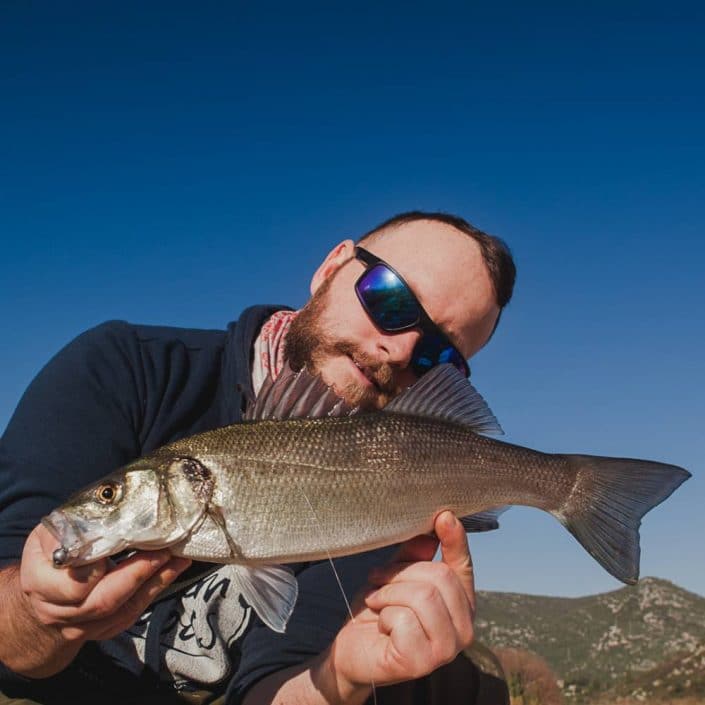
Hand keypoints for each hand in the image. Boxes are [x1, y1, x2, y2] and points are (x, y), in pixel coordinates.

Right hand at [19, 523, 190, 645]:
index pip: (73, 585)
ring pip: (123, 611)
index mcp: (42, 585)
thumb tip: (103, 507)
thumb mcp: (48, 536)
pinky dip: (154, 591)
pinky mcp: (103, 630)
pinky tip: (173, 570)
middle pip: (103, 601)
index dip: (97, 570)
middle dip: (138, 575)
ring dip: (155, 583)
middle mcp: (61, 611)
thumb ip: (69, 528)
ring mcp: (82, 626)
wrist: (40, 600)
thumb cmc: (48, 557)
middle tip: (164, 551)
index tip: (120, 545)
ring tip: (179, 559)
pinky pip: (132, 615)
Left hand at [323, 511, 474, 698]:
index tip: (444, 516)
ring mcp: (447, 650)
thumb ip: (415, 554)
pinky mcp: (423, 663)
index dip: (456, 540)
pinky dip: (384, 616)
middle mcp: (464, 629)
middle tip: (378, 579)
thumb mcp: (395, 575)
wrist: (351, 650)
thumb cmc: (377, 611)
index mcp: (460, 605)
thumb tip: (438, 521)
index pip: (463, 567)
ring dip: (389, 594)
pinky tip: (382, 627)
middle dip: (400, 573)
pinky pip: (404, 620)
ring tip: (377, 602)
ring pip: (423, 596)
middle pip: (439, 577)